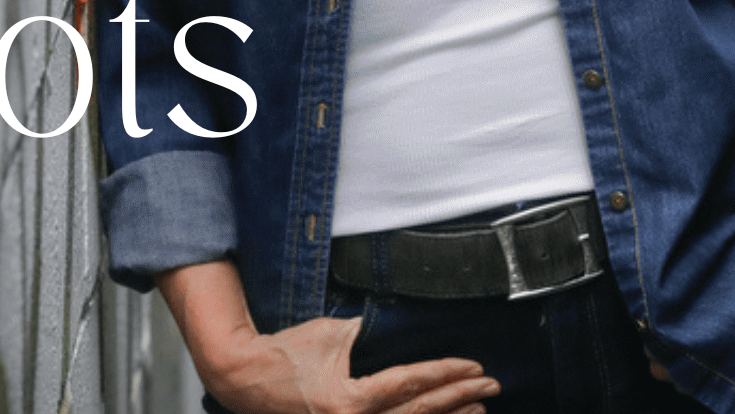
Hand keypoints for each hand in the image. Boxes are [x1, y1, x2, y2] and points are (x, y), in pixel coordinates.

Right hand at [157, 260, 496, 413]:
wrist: (244, 380)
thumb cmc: (286, 353)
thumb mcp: (331, 335)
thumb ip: (369, 335)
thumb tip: (405, 328)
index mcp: (348, 400)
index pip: (411, 385)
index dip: (447, 375)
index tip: (475, 367)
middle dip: (459, 400)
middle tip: (490, 387)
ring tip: (478, 410)